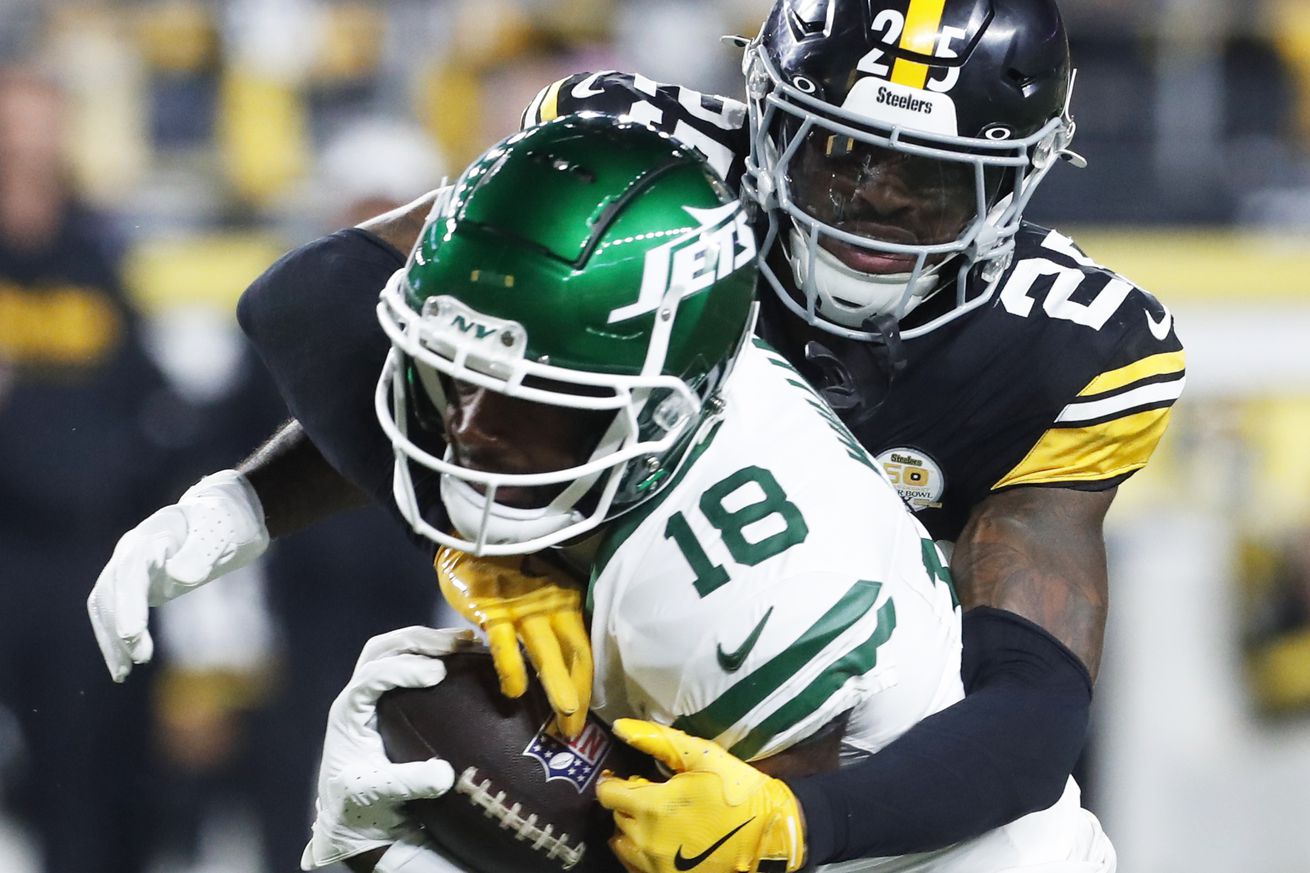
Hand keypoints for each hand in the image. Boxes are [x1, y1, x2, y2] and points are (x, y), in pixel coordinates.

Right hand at [87, 470, 268, 681]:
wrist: (227, 514)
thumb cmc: (227, 522)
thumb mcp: (222, 535)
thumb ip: (201, 554)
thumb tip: (179, 577)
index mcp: (155, 533)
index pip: (132, 570)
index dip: (129, 603)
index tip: (132, 635)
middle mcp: (133, 549)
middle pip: (113, 588)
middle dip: (121, 625)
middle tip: (139, 659)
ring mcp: (130, 566)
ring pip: (105, 603)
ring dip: (110, 637)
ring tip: (123, 673)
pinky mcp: (135, 583)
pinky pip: (114, 611)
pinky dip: (113, 637)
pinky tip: (123, 664)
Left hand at [302, 626, 475, 869]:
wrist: (355, 820)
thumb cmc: (358, 807)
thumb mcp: (376, 796)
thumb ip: (407, 784)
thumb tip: (446, 774)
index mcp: (349, 713)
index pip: (372, 675)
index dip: (404, 669)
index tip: (438, 673)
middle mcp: (360, 696)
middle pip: (382, 649)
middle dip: (419, 641)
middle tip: (456, 643)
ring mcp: (375, 695)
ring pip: (395, 648)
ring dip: (429, 641)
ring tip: (466, 642)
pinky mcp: (394, 700)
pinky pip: (411, 663)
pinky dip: (437, 655)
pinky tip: (465, 658)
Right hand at [435, 546, 591, 737]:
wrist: (474, 540)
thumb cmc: (509, 573)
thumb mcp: (538, 593)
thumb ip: (550, 624)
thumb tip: (561, 667)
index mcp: (566, 602)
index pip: (583, 649)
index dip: (586, 685)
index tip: (585, 718)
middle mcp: (552, 605)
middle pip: (573, 653)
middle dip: (578, 692)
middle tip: (576, 729)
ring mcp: (522, 608)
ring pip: (546, 650)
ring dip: (557, 682)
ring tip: (565, 713)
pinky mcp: (492, 611)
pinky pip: (504, 644)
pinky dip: (512, 668)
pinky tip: (515, 692)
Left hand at [597, 720, 805, 872]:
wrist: (773, 841)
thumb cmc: (739, 794)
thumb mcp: (703, 756)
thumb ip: (658, 740)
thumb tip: (621, 727)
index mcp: (651, 805)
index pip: (607, 793)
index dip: (616, 782)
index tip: (632, 779)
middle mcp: (645, 839)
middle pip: (616, 817)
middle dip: (628, 804)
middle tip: (651, 797)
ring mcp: (655, 866)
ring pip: (623, 845)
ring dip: (631, 831)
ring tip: (655, 822)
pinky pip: (637, 868)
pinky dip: (642, 855)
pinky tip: (663, 845)